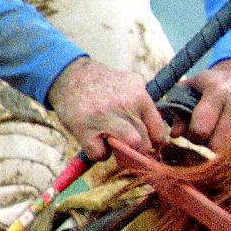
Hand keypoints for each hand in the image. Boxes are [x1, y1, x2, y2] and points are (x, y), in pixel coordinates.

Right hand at [47, 56, 170, 161]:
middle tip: (124, 141)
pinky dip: (98, 152)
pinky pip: (101, 155)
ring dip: (121, 151)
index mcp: (139, 95)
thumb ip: (144, 109)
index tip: (145, 142)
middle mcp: (125, 105)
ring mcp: (104, 116)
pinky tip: (94, 139)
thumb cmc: (105, 87)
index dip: (153, 142)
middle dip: (136, 148)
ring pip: (129, 148)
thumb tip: (159, 140)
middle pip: (144, 143)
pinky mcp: (84, 128)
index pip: (159, 132)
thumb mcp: (130, 86)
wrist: (70, 76)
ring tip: (112, 141)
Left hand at [187, 60, 230, 151]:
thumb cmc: (214, 84)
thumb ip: (178, 110)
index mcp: (217, 91)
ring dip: (226, 151)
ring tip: (224, 138)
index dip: (194, 137)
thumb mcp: (192, 89)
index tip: (195, 134)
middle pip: (218, 146)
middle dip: (210, 147)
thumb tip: (174, 135)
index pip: (200, 130)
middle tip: (210, 140)